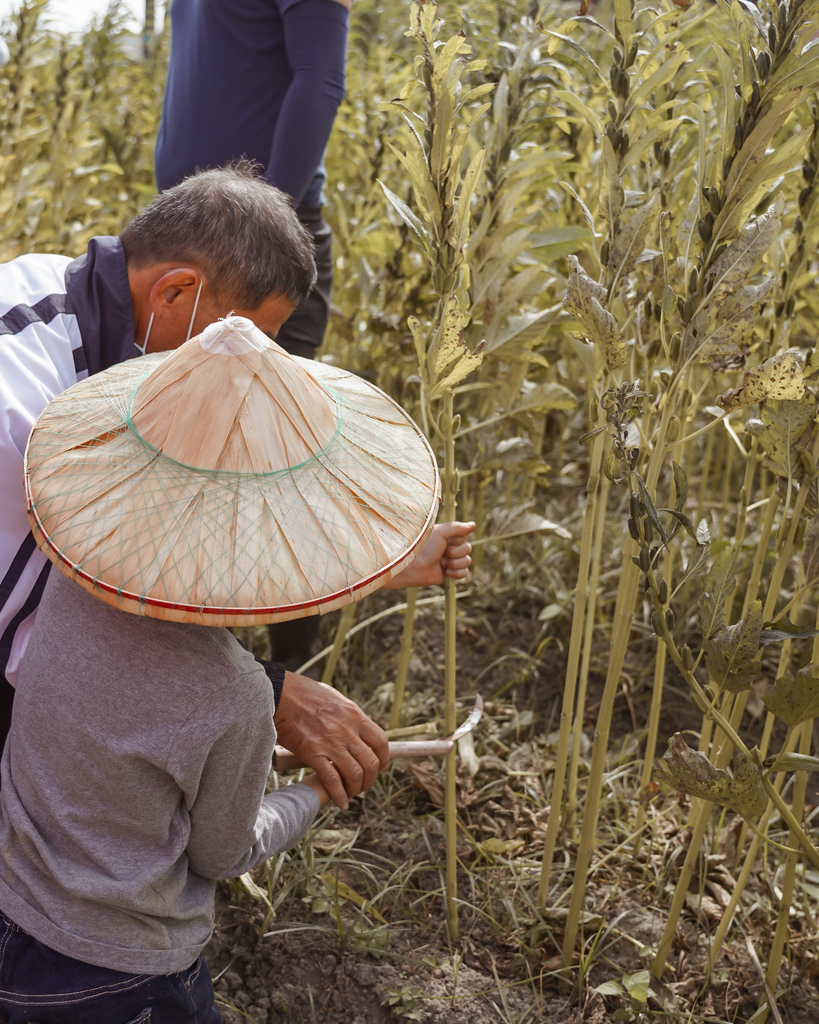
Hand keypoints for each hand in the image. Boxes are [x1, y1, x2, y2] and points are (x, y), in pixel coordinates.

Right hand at [274, 673, 388, 808]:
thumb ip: (348, 715)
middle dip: (371, 779)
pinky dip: (339, 795)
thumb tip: (356, 727)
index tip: (379, 767)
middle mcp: (346, 729)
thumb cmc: (303, 693)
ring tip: (351, 793)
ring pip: (355, 774)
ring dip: (356, 789)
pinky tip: (340, 802)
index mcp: (354, 714)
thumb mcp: (335, 698)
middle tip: (364, 785)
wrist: (279, 693)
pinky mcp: (312, 752)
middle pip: (372, 762)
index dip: (384, 759)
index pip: (381, 741)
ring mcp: (330, 742)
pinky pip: (332, 780)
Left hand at [386, 521, 475, 589]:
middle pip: (468, 549)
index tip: (446, 540)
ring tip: (440, 563)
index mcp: (447, 537)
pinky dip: (456, 573)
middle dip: (455, 552)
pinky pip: (464, 573)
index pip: (465, 536)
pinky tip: (445, 572)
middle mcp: (450, 548)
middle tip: (441, 553)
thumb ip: (457, 528)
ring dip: (454, 563)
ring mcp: (450, 561)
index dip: (457, 540)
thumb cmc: (423, 546)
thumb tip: (474, 524)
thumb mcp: (440, 532)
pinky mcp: (450, 574)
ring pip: (467, 561)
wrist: (412, 566)